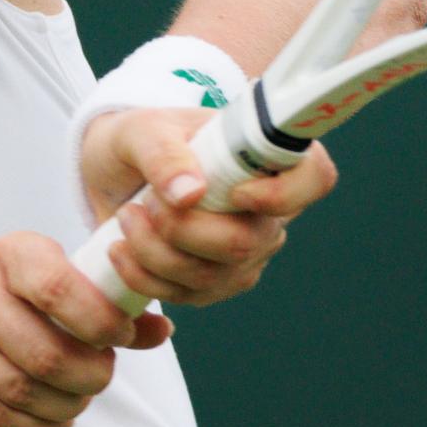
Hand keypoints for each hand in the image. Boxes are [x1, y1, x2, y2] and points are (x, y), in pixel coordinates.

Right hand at [0, 232, 172, 426]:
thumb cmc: (13, 300)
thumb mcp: (56, 284)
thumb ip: (109, 304)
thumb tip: (163, 330)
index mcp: (10, 252)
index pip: (60, 289)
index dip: (100, 322)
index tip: (121, 338)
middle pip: (46, 354)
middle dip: (90, 376)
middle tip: (102, 377)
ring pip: (22, 390)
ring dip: (66, 405)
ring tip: (79, 398)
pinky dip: (36, 423)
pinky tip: (51, 414)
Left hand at [80, 106, 338, 306]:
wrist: (112, 172)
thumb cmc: (139, 140)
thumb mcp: (141, 130)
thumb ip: (164, 153)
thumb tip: (190, 193)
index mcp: (267, 155)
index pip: (314, 178)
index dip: (285, 193)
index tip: (235, 192)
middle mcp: (268, 209)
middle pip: (249, 241)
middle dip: (184, 230)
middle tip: (144, 203)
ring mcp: (246, 251)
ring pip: (213, 276)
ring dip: (155, 254)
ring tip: (125, 218)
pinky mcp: (216, 282)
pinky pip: (188, 296)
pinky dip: (146, 278)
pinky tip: (121, 250)